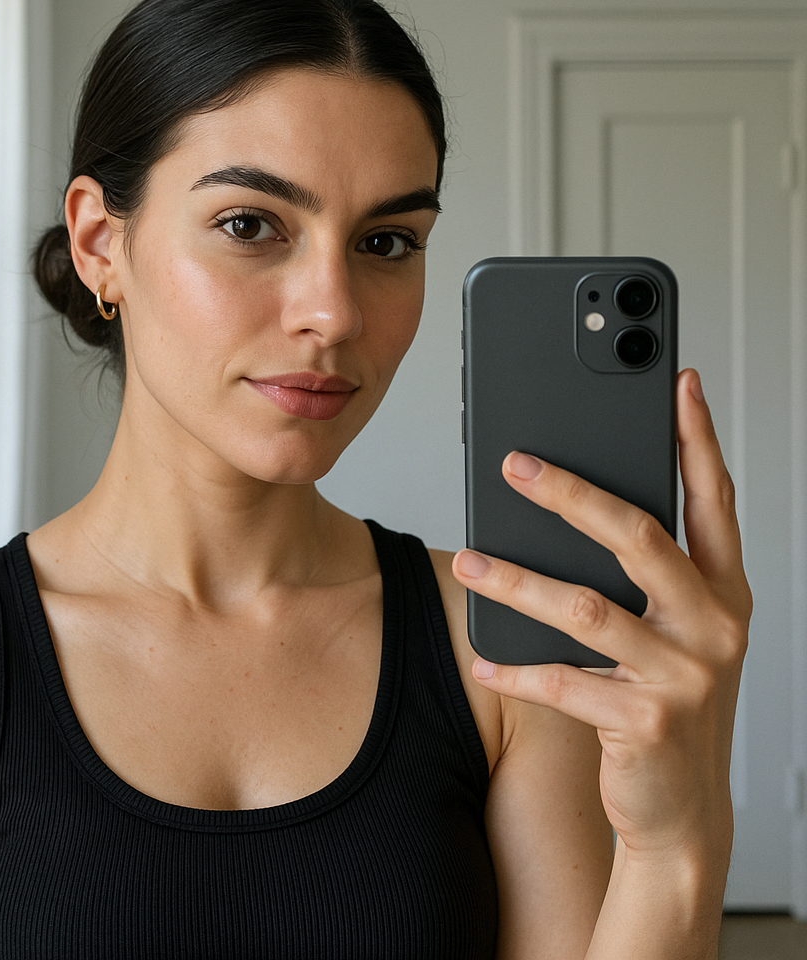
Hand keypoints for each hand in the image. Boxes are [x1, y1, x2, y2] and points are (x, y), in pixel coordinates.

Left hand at [453, 368, 750, 861]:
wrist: (682, 808)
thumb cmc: (668, 702)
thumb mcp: (673, 632)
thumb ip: (648, 575)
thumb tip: (576, 503)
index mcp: (723, 592)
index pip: (712, 500)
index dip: (696, 440)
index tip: (675, 384)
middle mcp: (714, 626)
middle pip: (639, 537)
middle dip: (572, 494)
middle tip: (514, 465)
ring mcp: (684, 677)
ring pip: (585, 609)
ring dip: (516, 582)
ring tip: (468, 560)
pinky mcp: (644, 723)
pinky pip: (562, 683)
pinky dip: (515, 669)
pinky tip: (482, 658)